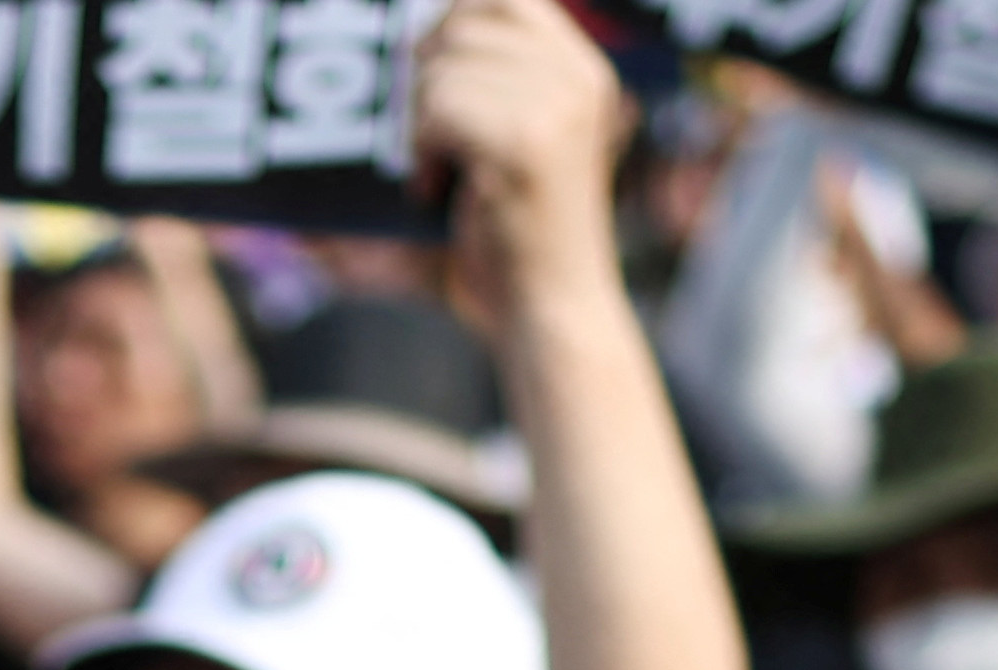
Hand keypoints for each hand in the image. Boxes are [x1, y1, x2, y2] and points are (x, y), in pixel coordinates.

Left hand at [413, 0, 631, 338]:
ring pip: (443, 69)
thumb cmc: (517, 236)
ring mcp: (558, 109)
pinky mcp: (526, 145)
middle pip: (464, 24)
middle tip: (428, 133)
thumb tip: (413, 31)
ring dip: (419, 123)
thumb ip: (487, 82)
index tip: (429, 69)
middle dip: (425, 75)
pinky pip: (439, 110)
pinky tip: (434, 188)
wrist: (551, 313)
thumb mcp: (517, 141)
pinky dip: (420, 151)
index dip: (452, 19)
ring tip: (439, 171)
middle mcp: (580, 80)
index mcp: (583, 72)